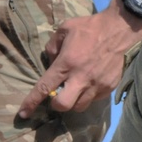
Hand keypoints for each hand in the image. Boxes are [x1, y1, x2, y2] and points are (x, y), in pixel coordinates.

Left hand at [17, 2, 141, 117]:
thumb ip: (52, 47)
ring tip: (74, 90)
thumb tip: (51, 63)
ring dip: (73, 102)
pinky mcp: (108, 87)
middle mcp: (81, 78)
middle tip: (57, 96)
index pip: (44, 87)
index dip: (32, 102)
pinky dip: (88, 96)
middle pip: (64, 105)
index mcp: (66, 63)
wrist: (118, 31)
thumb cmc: (88, 28)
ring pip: (80, 106)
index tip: (24, 113)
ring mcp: (97, 85)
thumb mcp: (64, 30)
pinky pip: (94, 99)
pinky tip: (89, 83)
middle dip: (57, 105)